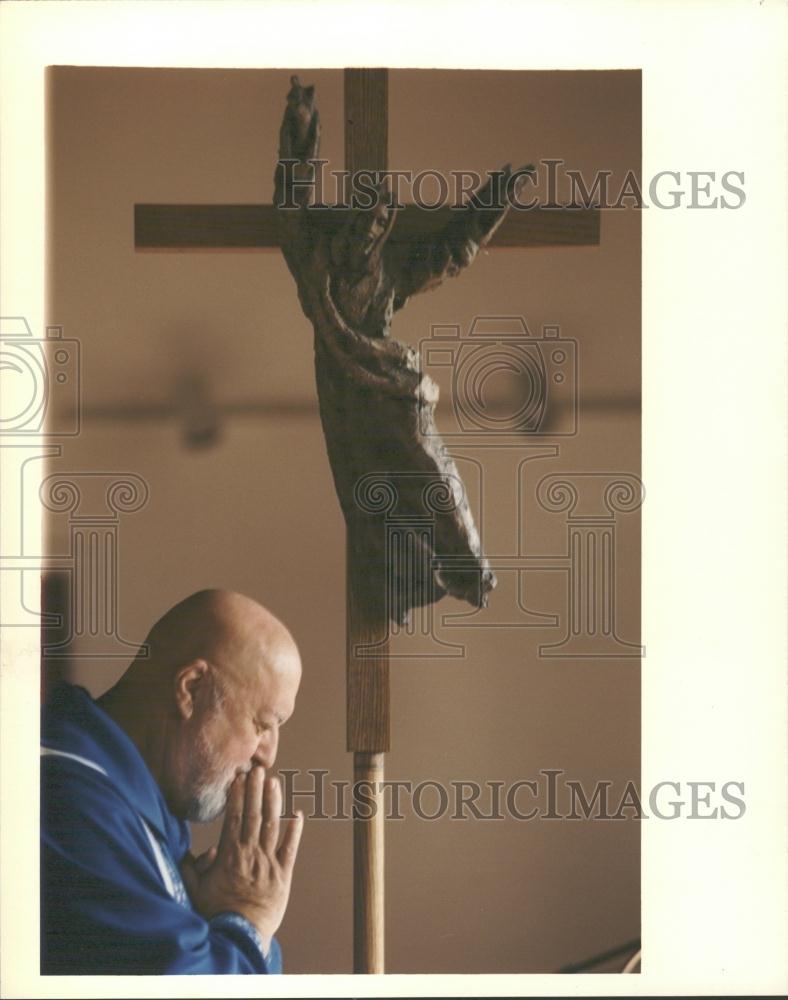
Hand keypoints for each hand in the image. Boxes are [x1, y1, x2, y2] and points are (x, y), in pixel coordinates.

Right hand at [180, 768, 303, 953]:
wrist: (239, 936)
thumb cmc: (215, 913)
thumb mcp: (195, 890)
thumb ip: (192, 867)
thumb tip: (196, 849)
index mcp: (229, 855)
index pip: (234, 818)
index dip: (238, 796)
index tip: (239, 778)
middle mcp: (250, 854)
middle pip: (253, 815)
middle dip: (256, 791)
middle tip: (258, 770)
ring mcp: (268, 863)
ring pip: (272, 826)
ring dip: (273, 803)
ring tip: (275, 782)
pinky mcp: (283, 875)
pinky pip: (290, 849)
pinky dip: (295, 831)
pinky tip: (299, 814)